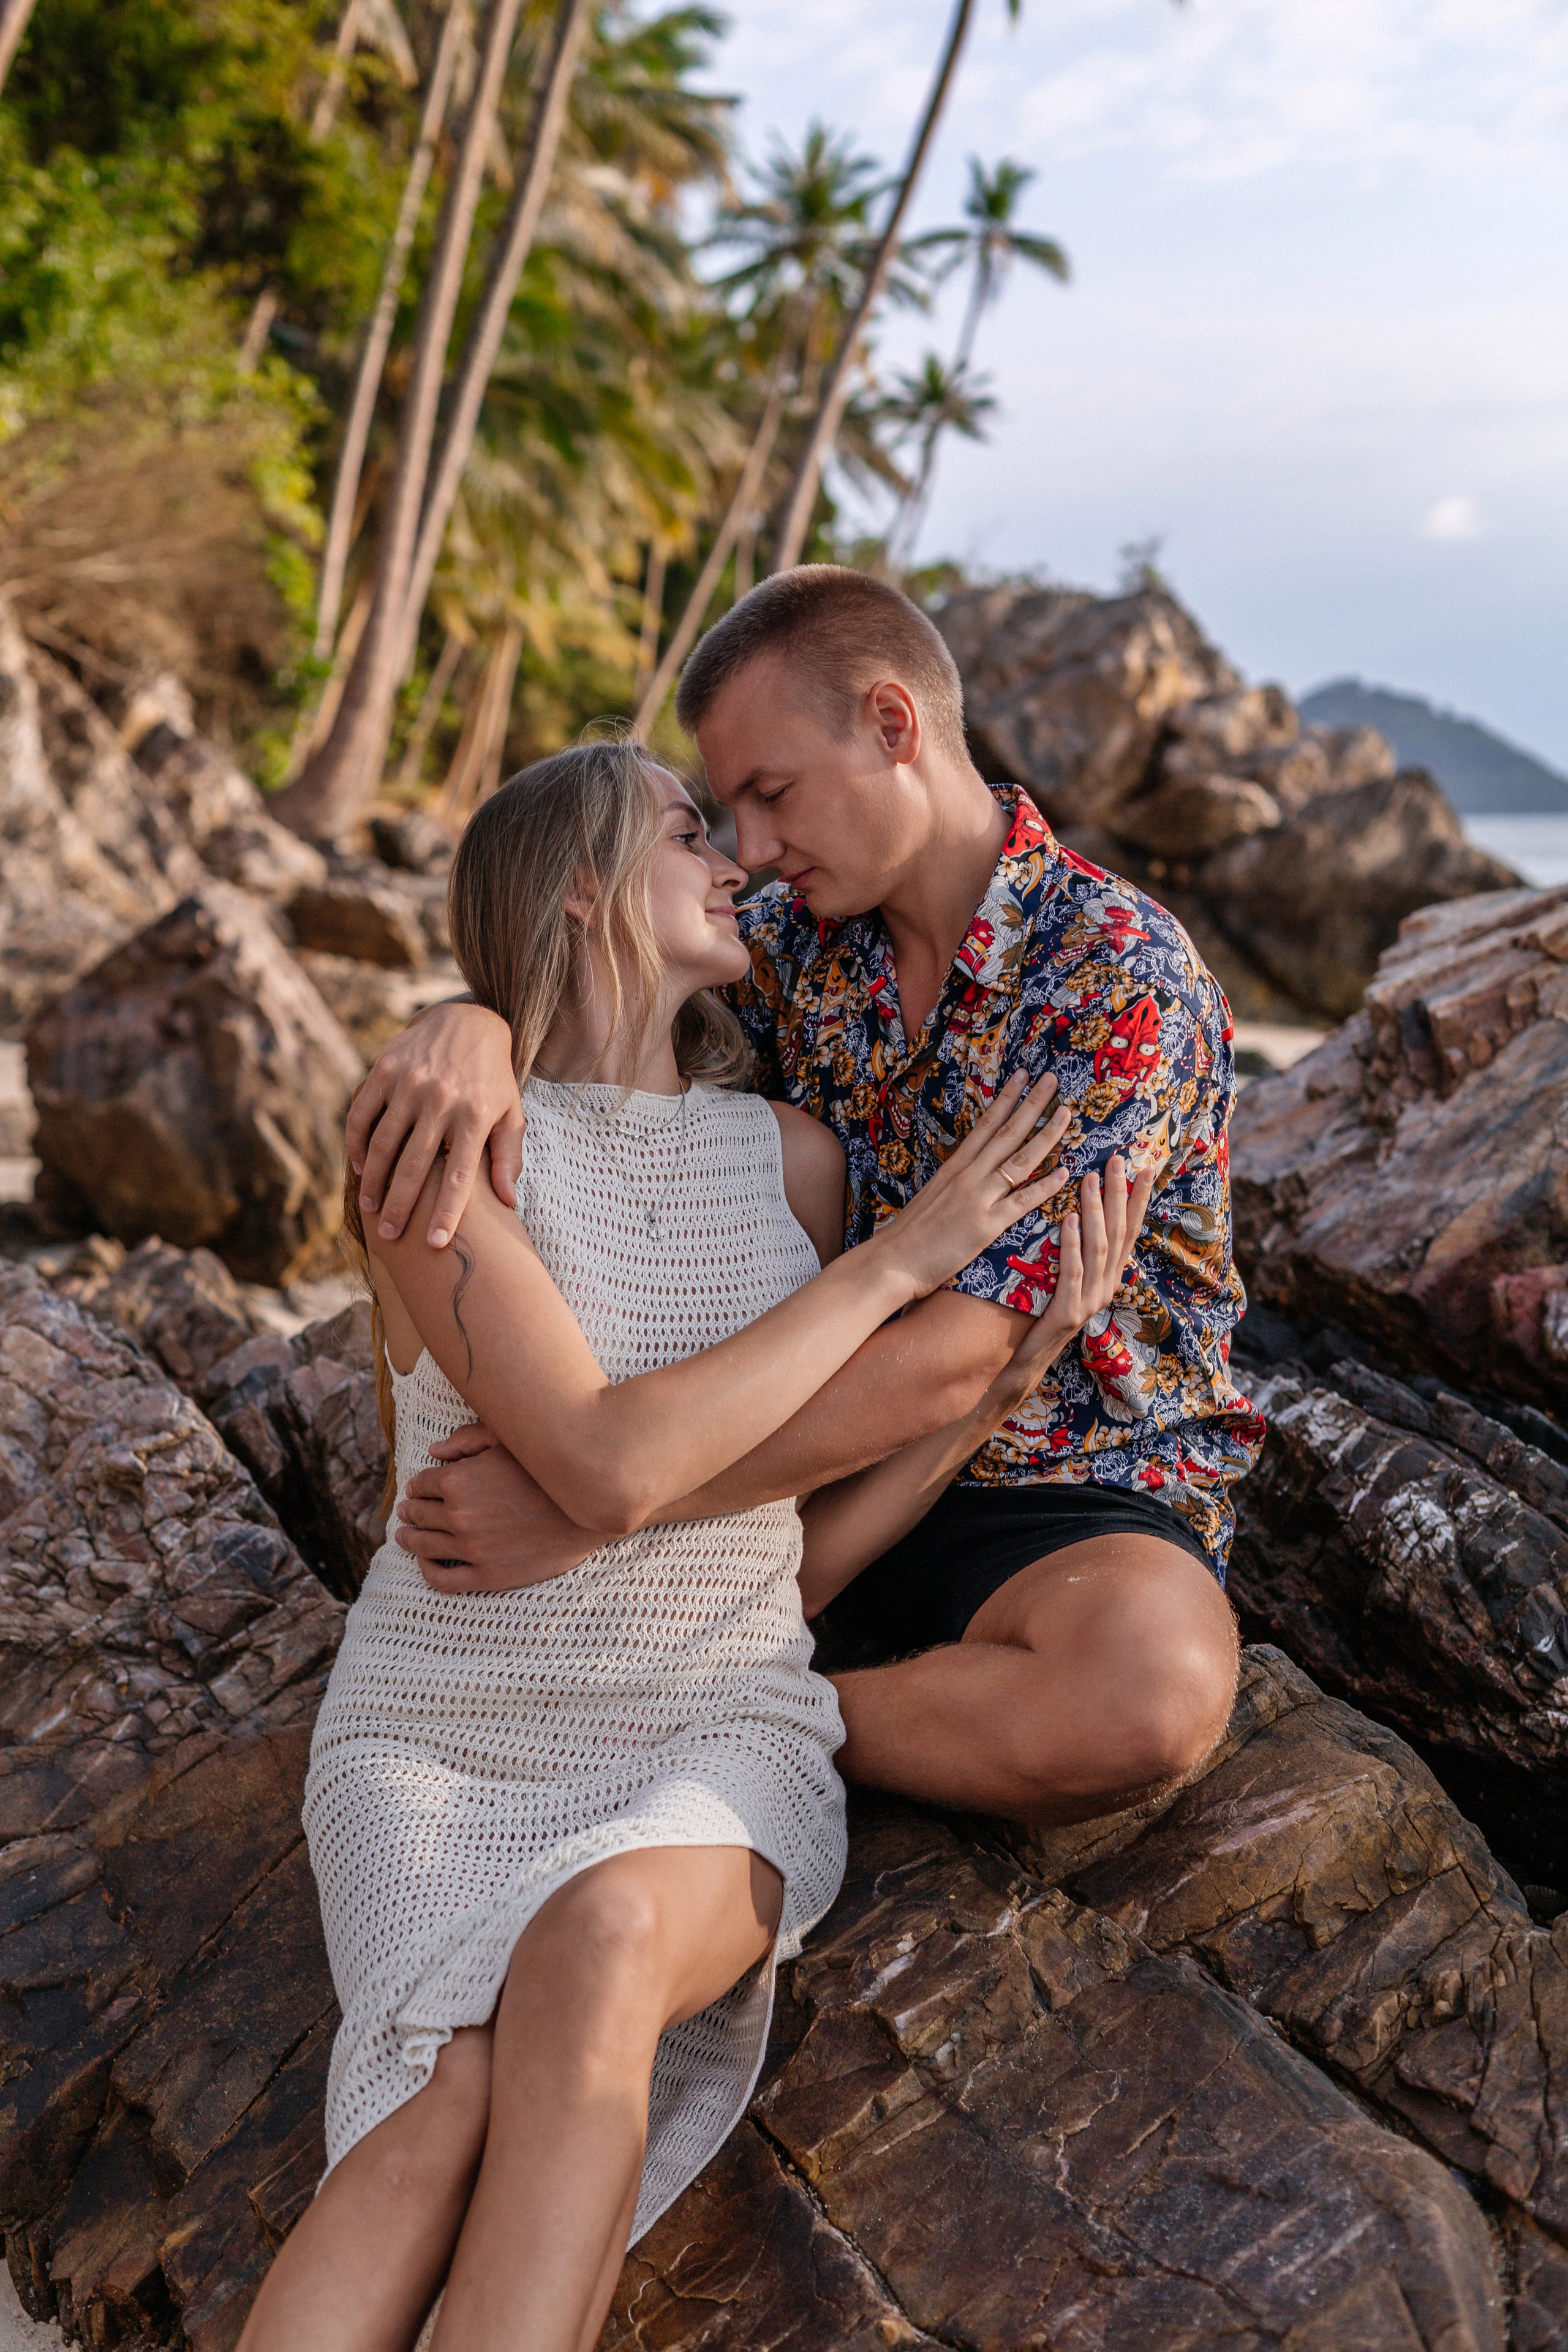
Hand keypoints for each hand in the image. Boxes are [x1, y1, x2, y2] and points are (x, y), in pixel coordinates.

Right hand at [349, 1001, 522, 1248]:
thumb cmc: (492, 1079)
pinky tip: (361, 1166)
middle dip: (401, 1206)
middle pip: (415, 1166)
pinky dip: (358, 1143)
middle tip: (391, 1235)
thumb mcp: (511, 1113)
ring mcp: (410, 1083)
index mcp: (475, 1116)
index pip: (458, 1175)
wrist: (468, 1021)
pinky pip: (363, 1114)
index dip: (446, 1212)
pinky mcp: (385, 1069)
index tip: (436, 1243)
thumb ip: (508, 1157)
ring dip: (374, 1181)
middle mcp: (442, 1100)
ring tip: (371, 1208)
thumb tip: (509, 1202)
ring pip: (384, 1143)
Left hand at [395, 1423, 599, 1591]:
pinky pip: (442, 1579)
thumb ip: (466, 1440)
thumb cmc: (549, 1469)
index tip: (416, 1489)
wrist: (588, 1509)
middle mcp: (458, 1516)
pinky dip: (426, 1570)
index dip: (416, 1485)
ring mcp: (472, 1549)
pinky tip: (425, 1561)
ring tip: (405, 1537)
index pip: (421, 1484)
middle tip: (406, 1512)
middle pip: (419, 1514)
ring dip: (409, 1539)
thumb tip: (432, 1452)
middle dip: (410, 1511)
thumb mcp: (508, 1440)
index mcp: (458, 1480)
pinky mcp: (488, 1575)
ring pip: (424, 1546)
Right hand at [871, 1070, 1071, 1301]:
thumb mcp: (933, 1196)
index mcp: (954, 1167)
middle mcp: (968, 1175)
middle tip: (1052, 1079)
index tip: (1022, 1076)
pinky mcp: (986, 1225)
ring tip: (1066, 1113)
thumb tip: (972, 1171)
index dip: (1006, 1098)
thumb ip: (955, 1182)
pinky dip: (1045, 1186)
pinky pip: (1022, 1201)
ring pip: (1019, 1160)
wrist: (892, 1261)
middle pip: (1007, 1133)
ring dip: (1046, 1135)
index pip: (986, 1124)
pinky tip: (1064, 1171)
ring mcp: (978, 1198)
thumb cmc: (910, 1234)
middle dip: (1032, 1104)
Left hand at [1003, 1153, 1156, 1394]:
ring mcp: (1091, 1300)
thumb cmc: (1045, 1311)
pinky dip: (1073, 1244)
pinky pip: (1073, 1272)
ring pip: (1099, 1248)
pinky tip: (1070, 1220)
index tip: (1145, 1168)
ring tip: (1090, 1179)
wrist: (1029, 1357)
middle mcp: (1107, 1286)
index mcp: (1110, 1275)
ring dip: (1097, 1211)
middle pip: (1119, 1233)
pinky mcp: (1070, 1312)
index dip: (1139, 1200)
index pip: (1130, 1231)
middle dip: (1120, 1194)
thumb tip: (1085, 1208)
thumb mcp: (1069, 1277)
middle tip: (1117, 1160)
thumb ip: (1081, 1250)